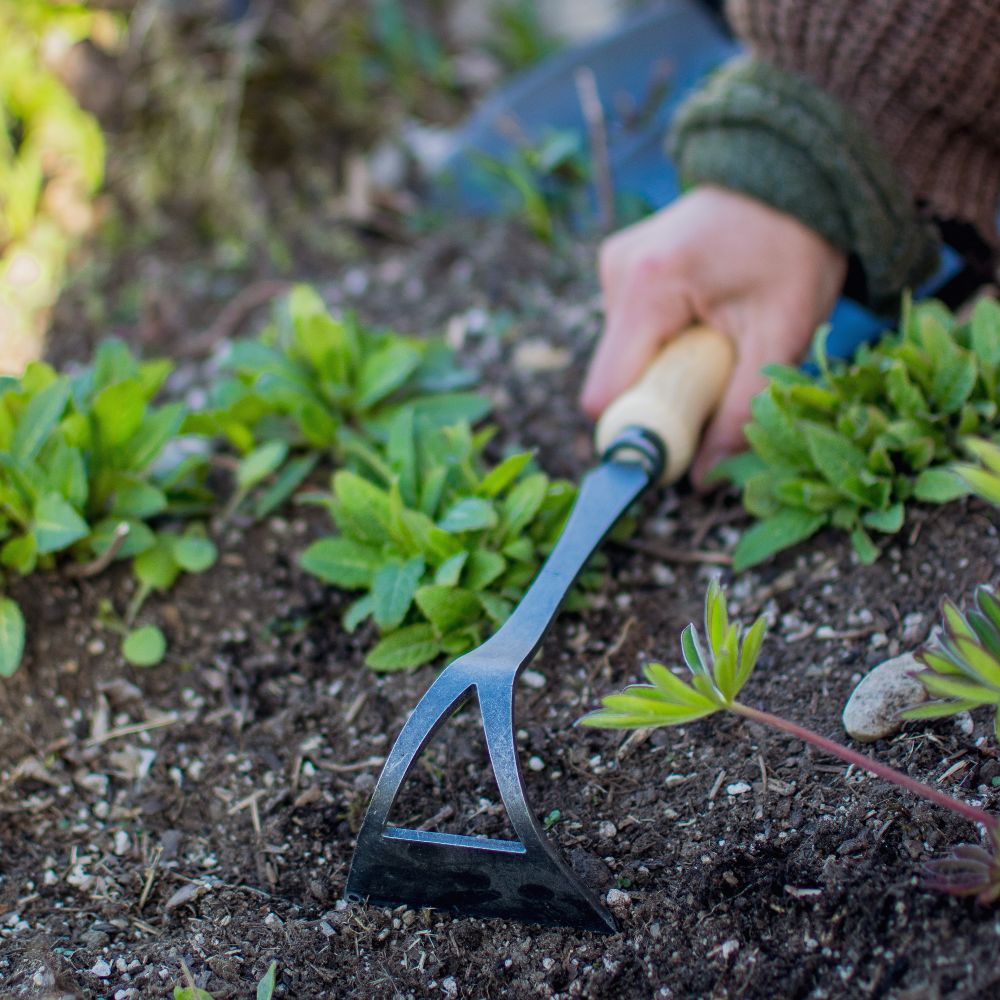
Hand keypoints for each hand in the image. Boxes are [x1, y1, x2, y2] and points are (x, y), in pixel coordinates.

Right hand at [581, 186, 846, 486]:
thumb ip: (741, 413)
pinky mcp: (622, 261)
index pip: (607, 394)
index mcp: (649, 287)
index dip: (638, 428)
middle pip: (615, 377)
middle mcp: (618, 272)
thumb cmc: (795, 248)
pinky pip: (631, 328)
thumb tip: (702, 480)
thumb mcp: (781, 336)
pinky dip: (663, 338)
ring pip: (623, 354)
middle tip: (717, 373)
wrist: (797, 174)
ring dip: (665, 364)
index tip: (680, 437)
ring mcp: (615, 263)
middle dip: (661, 393)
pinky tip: (701, 313)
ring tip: (717, 333)